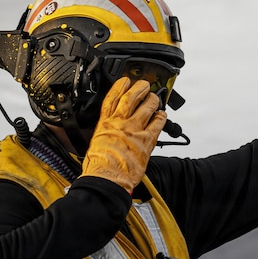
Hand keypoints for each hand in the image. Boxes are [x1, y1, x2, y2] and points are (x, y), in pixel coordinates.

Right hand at [80, 78, 165, 192]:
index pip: (112, 98)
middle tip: (144, 84)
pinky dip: (161, 117)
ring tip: (155, 97)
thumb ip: (103, 135)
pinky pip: (157, 124)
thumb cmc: (99, 166)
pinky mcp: (147, 140)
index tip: (125, 81)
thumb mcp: (94, 144)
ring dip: (152, 100)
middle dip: (139, 88)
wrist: (107, 177)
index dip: (119, 86)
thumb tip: (105, 135)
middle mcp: (120, 123)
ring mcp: (134, 130)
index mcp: (105, 124)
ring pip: (146, 107)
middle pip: (131, 98)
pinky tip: (163, 115)